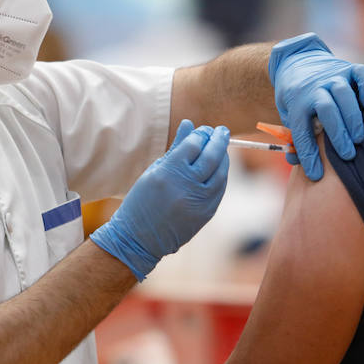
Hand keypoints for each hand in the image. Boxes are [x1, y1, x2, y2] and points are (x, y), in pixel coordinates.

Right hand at [89, 121, 229, 280]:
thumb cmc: (143, 201)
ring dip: (223, 157)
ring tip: (222, 147)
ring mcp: (198, 201)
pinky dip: (222, 174)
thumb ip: (175, 148)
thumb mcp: (154, 171)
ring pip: (220, 172)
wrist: (140, 238)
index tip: (204, 129)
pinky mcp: (207, 213)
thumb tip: (189, 124)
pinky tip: (219, 166)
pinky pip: (220, 188)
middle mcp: (185, 186)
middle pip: (211, 155)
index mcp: (168, 172)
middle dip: (218, 139)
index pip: (193, 144)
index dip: (201, 134)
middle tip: (222, 130)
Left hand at [269, 33, 363, 180]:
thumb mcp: (289, 117)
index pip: (301, 131)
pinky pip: (361, 74)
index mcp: (297, 104)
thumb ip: (295, 139)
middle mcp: (315, 89)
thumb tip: (299, 164)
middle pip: (327, 110)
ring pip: (344, 93)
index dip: (308, 155)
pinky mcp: (348, 69)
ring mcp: (332, 77)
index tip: (316, 174)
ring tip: (359, 138)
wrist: (298, 63)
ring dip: (353, 117)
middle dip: (338, 135)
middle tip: (348, 155)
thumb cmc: (298, 100)